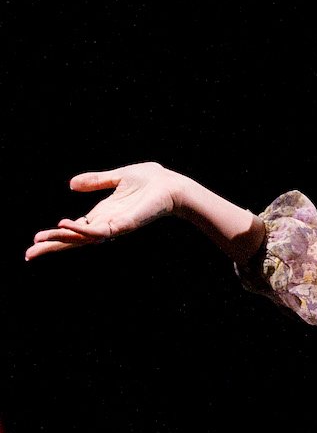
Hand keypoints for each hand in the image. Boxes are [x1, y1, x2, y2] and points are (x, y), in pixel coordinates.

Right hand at [26, 162, 186, 259]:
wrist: (172, 184)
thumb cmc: (151, 181)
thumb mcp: (117, 178)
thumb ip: (96, 181)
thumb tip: (71, 184)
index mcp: (103, 214)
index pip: (74, 229)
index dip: (55, 236)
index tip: (34, 242)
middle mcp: (106, 223)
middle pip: (74, 239)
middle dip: (52, 246)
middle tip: (28, 254)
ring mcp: (114, 226)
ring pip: (82, 238)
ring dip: (61, 240)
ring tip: (39, 241)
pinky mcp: (123, 225)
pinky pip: (98, 231)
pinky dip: (80, 230)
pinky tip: (64, 225)